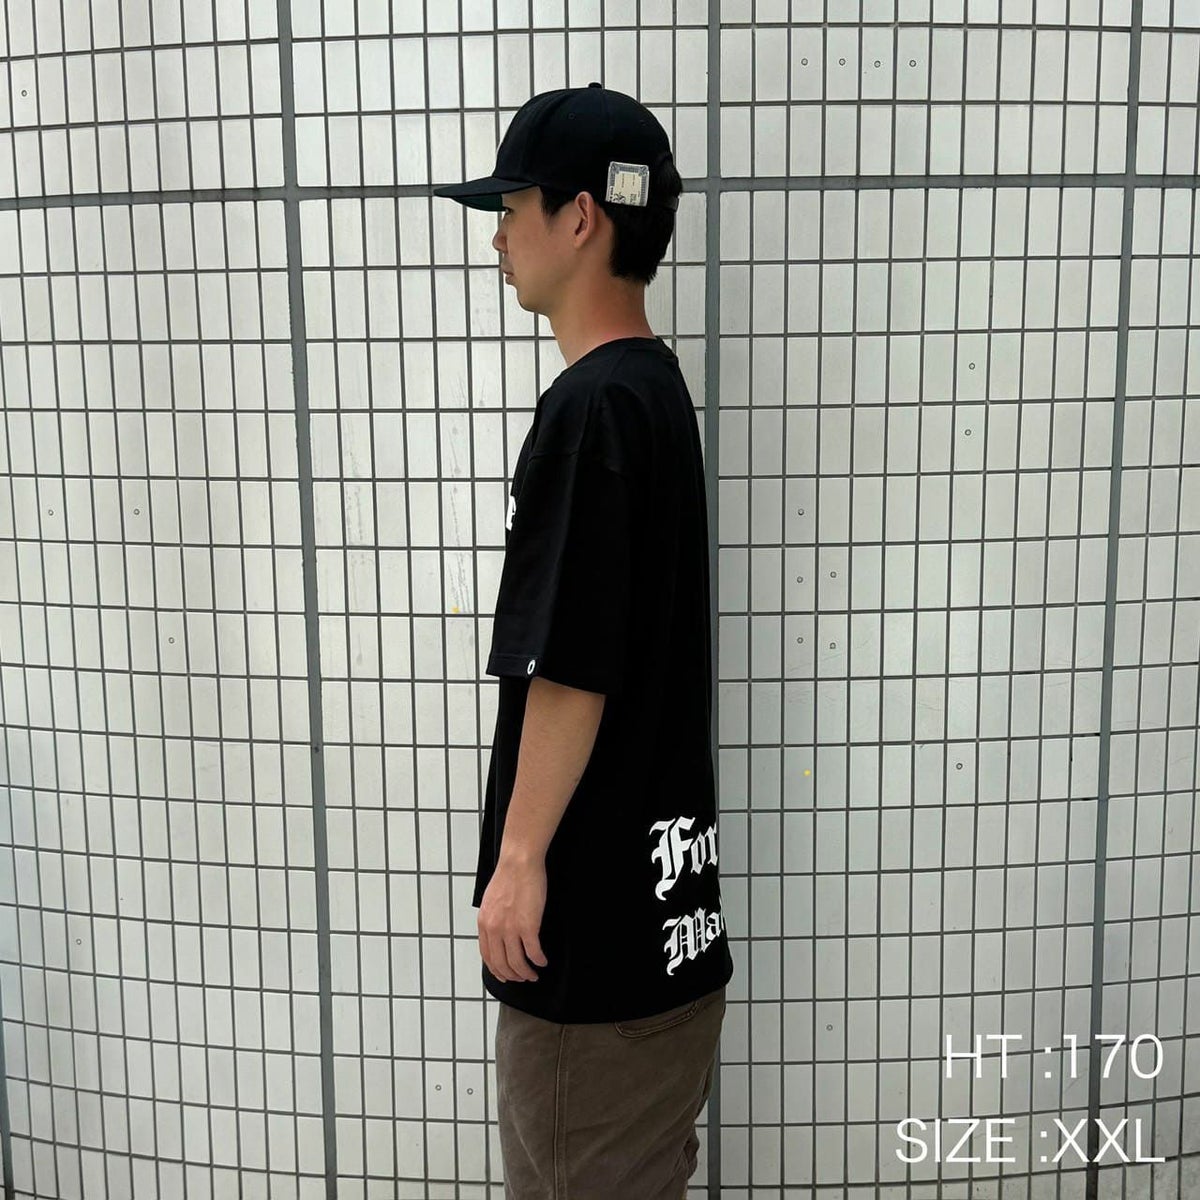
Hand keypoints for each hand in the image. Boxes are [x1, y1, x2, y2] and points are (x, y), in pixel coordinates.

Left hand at [477, 855, 549, 981]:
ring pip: (517, 962)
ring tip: (534, 974)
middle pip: (502, 964)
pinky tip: (543, 961)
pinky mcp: (528, 926)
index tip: (505, 975)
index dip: (497, 970)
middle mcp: (494, 929)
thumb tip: (498, 933)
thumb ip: (492, 919)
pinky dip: (539, 960)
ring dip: (526, 973)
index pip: (487, 957)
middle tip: (522, 978)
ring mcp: (511, 929)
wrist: (519, 862)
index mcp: (484, 923)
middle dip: (513, 976)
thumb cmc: (508, 876)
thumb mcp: (491, 901)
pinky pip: (533, 952)